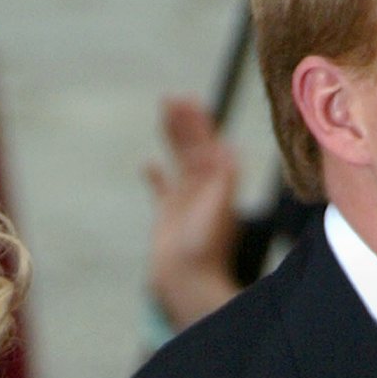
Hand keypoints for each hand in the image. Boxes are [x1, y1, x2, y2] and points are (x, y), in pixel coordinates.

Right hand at [145, 97, 241, 330]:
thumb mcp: (219, 208)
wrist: (188, 279)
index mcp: (216, 182)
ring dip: (171, 137)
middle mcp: (202, 186)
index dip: (198, 122)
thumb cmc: (205, 247)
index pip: (207, 142)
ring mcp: (185, 199)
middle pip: (192, 145)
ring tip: (163, 115)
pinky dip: (156, 177)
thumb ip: (224, 178)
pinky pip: (162, 189)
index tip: (187, 101)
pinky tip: (148, 165)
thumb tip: (229, 148)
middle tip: (171, 98)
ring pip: (178, 159)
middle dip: (183, 122)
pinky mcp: (168, 215)